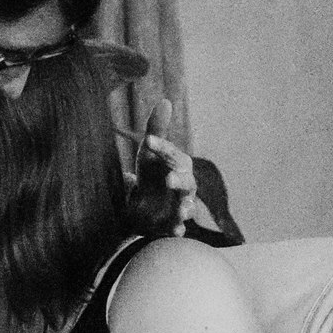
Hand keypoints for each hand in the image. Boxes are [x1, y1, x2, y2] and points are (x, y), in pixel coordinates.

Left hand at [119, 101, 211, 236]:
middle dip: (179, 180)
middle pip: (187, 182)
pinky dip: (177, 230)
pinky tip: (175, 232)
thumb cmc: (151, 173)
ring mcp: (179, 205)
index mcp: (177, 165)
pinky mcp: (172, 223)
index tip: (147, 140)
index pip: (172, 154)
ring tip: (181, 211)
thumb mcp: (149, 152)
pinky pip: (178, 227)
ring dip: (186, 208)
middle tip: (167, 180)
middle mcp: (183, 184)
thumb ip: (156, 128)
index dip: (162, 147)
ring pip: (187, 206)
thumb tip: (165, 100)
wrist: (145, 205)